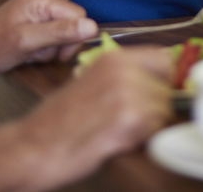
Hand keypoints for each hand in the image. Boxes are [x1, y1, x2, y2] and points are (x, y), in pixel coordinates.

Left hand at [0, 0, 97, 80]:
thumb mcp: (27, 42)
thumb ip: (60, 32)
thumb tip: (92, 27)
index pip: (78, 14)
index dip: (74, 37)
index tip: (60, 54)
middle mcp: (40, 0)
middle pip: (72, 24)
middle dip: (59, 44)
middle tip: (38, 53)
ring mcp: (35, 12)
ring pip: (62, 34)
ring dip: (49, 50)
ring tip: (28, 53)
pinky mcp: (32, 24)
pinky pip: (51, 38)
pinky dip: (42, 50)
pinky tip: (27, 53)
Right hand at [16, 47, 172, 188]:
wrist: (35, 145)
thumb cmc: (57, 121)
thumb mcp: (90, 81)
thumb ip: (123, 76)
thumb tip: (157, 81)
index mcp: (112, 58)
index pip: (162, 58)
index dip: (162, 78)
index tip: (158, 91)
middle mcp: (122, 70)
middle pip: (167, 85)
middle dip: (157, 104)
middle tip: (132, 119)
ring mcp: (127, 93)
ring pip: (164, 109)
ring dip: (150, 124)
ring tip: (121, 130)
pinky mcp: (129, 119)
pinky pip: (156, 129)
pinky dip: (143, 139)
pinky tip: (118, 140)